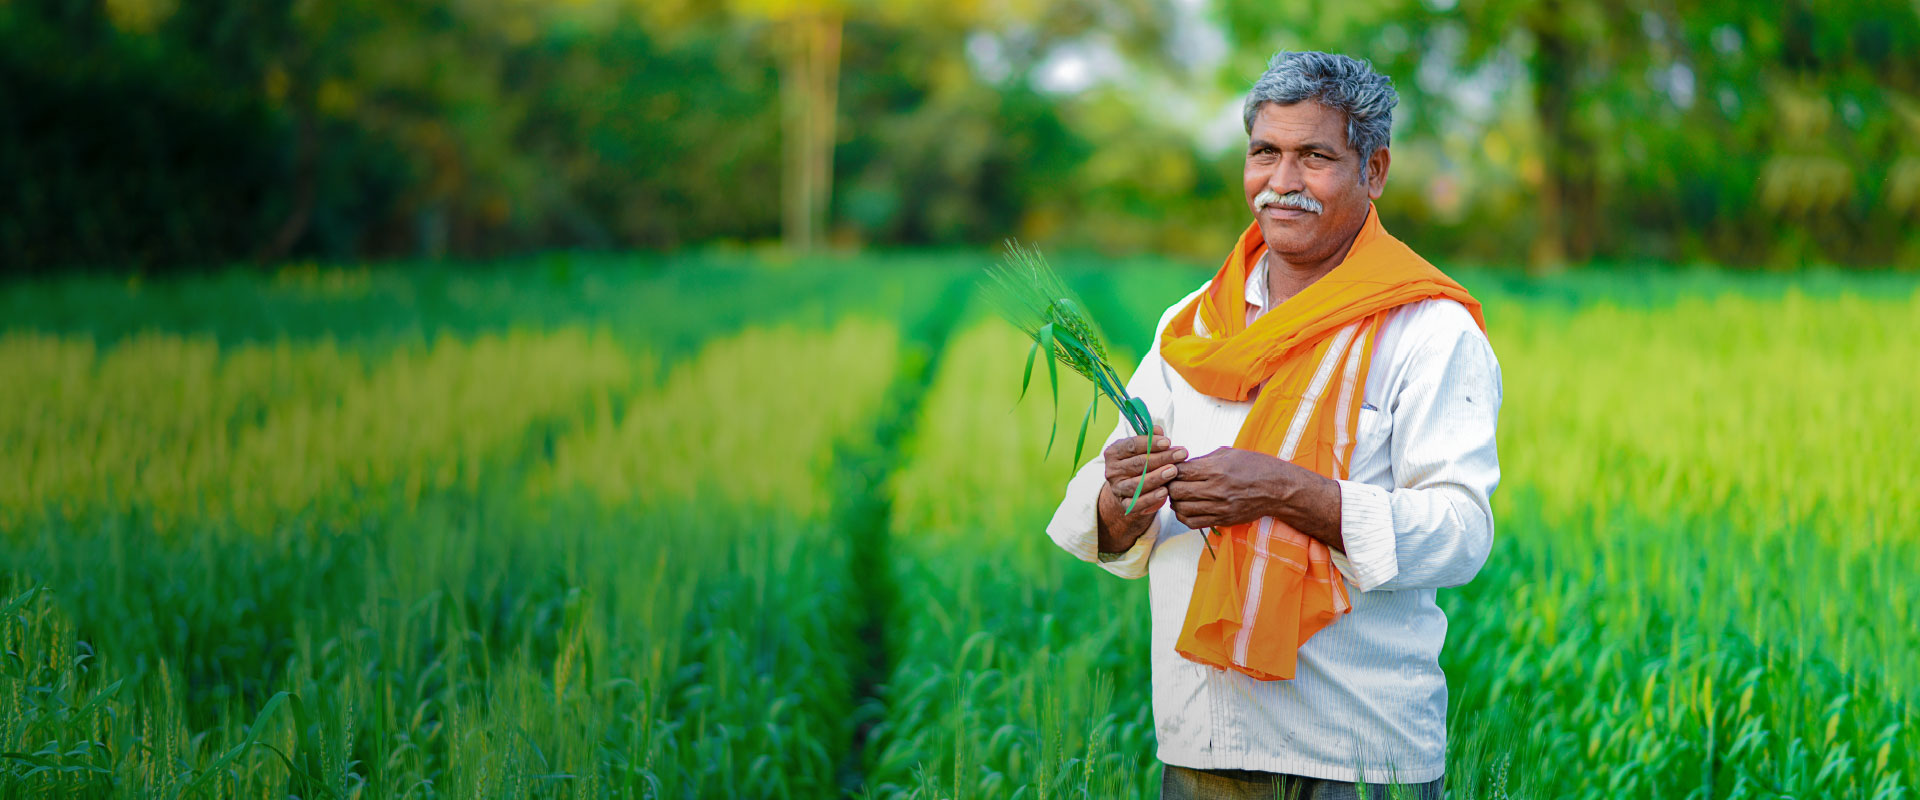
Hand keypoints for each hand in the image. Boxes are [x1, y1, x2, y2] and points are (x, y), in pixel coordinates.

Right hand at [1095, 425, 1187, 552]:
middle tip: (1180, 454)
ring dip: (1157, 477)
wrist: (1128, 488)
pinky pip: (1137, 503)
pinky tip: (1164, 492)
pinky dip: (1151, 498)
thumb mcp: (1142, 448)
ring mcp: (1117, 488)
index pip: (1131, 445)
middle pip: (1138, 463)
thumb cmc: (1139, 463)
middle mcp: (1112, 471)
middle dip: (1161, 458)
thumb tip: (1157, 430)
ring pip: (1137, 484)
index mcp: (1114, 453)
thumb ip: (1149, 437)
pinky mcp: (1124, 504)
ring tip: (1173, 471)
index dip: (1150, 443)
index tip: (1168, 442)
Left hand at [1168, 448, 1340, 544]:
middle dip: (1169, 486)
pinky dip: (1184, 516)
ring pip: (1181, 509)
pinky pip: (1192, 523)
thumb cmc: (1255, 466)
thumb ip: (1203, 460)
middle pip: (1176, 491)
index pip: (1179, 471)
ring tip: (1179, 495)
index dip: (1170, 469)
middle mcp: (1216, 489)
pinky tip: (1187, 507)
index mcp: (1216, 469)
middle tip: (1171, 482)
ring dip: (1175, 502)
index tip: (1171, 467)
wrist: (1278, 489)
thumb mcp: (1229, 453)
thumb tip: (1181, 464)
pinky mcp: (1222, 520)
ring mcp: (1219, 507)